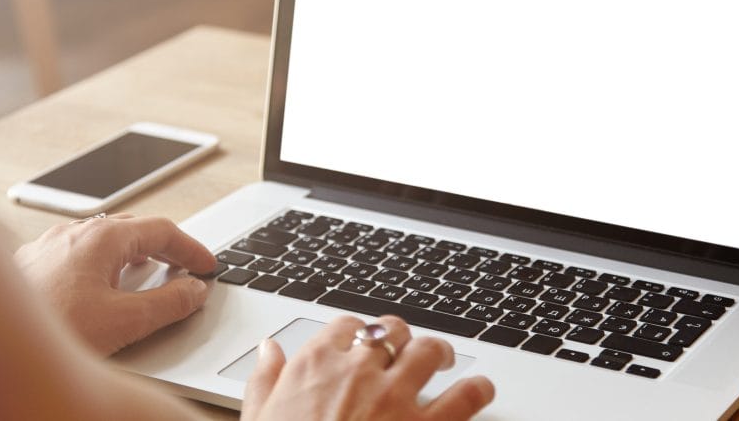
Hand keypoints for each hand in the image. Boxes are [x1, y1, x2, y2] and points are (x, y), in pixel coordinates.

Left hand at [14, 214, 216, 355]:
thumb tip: (194, 291)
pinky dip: (103, 265)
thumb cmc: (49, 329)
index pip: (162, 230)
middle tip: (185, 268)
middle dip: (164, 247)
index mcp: (102, 236)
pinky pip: (78, 254)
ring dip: (132, 255)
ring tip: (149, 274)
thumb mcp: (123, 321)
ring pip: (103, 240)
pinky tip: (100, 287)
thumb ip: (168, 303)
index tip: (207, 266)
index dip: (191, 249)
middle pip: (134, 229)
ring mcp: (49, 246)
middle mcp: (74, 233)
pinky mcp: (32, 266)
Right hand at [242, 315, 494, 420]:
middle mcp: (359, 370)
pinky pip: (463, 397)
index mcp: (317, 364)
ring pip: (428, 350)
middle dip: (401, 336)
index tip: (361, 342)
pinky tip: (480, 390)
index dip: (358, 332)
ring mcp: (394, 396)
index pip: (347, 326)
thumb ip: (265, 379)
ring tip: (445, 359)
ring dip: (439, 352)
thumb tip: (270, 350)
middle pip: (391, 330)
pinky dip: (476, 390)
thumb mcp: (259, 417)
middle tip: (405, 348)